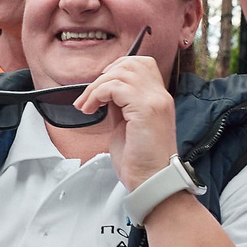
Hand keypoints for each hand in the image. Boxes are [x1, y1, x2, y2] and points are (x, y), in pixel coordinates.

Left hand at [77, 47, 178, 189]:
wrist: (151, 182)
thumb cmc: (140, 162)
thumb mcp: (128, 126)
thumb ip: (121, 106)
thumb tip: (105, 92)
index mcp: (159, 99)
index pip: (142, 64)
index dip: (118, 69)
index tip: (101, 88)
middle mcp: (160, 95)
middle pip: (131, 63)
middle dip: (104, 75)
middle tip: (90, 96)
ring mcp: (155, 101)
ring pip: (121, 72)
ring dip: (96, 87)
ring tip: (86, 106)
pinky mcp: (145, 109)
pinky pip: (115, 87)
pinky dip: (97, 94)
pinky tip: (91, 109)